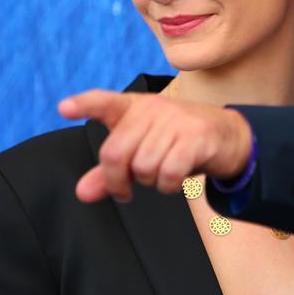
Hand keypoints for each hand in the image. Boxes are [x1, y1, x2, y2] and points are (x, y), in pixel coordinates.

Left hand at [58, 90, 252, 203]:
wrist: (229, 136)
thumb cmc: (178, 142)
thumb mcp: (142, 152)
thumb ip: (110, 172)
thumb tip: (82, 192)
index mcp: (136, 107)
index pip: (105, 102)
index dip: (84, 105)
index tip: (64, 108)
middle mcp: (154, 109)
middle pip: (115, 153)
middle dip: (117, 181)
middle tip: (125, 190)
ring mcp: (177, 121)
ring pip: (142, 167)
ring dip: (150, 183)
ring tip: (162, 174)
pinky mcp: (197, 137)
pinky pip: (168, 173)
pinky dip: (169, 186)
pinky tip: (175, 180)